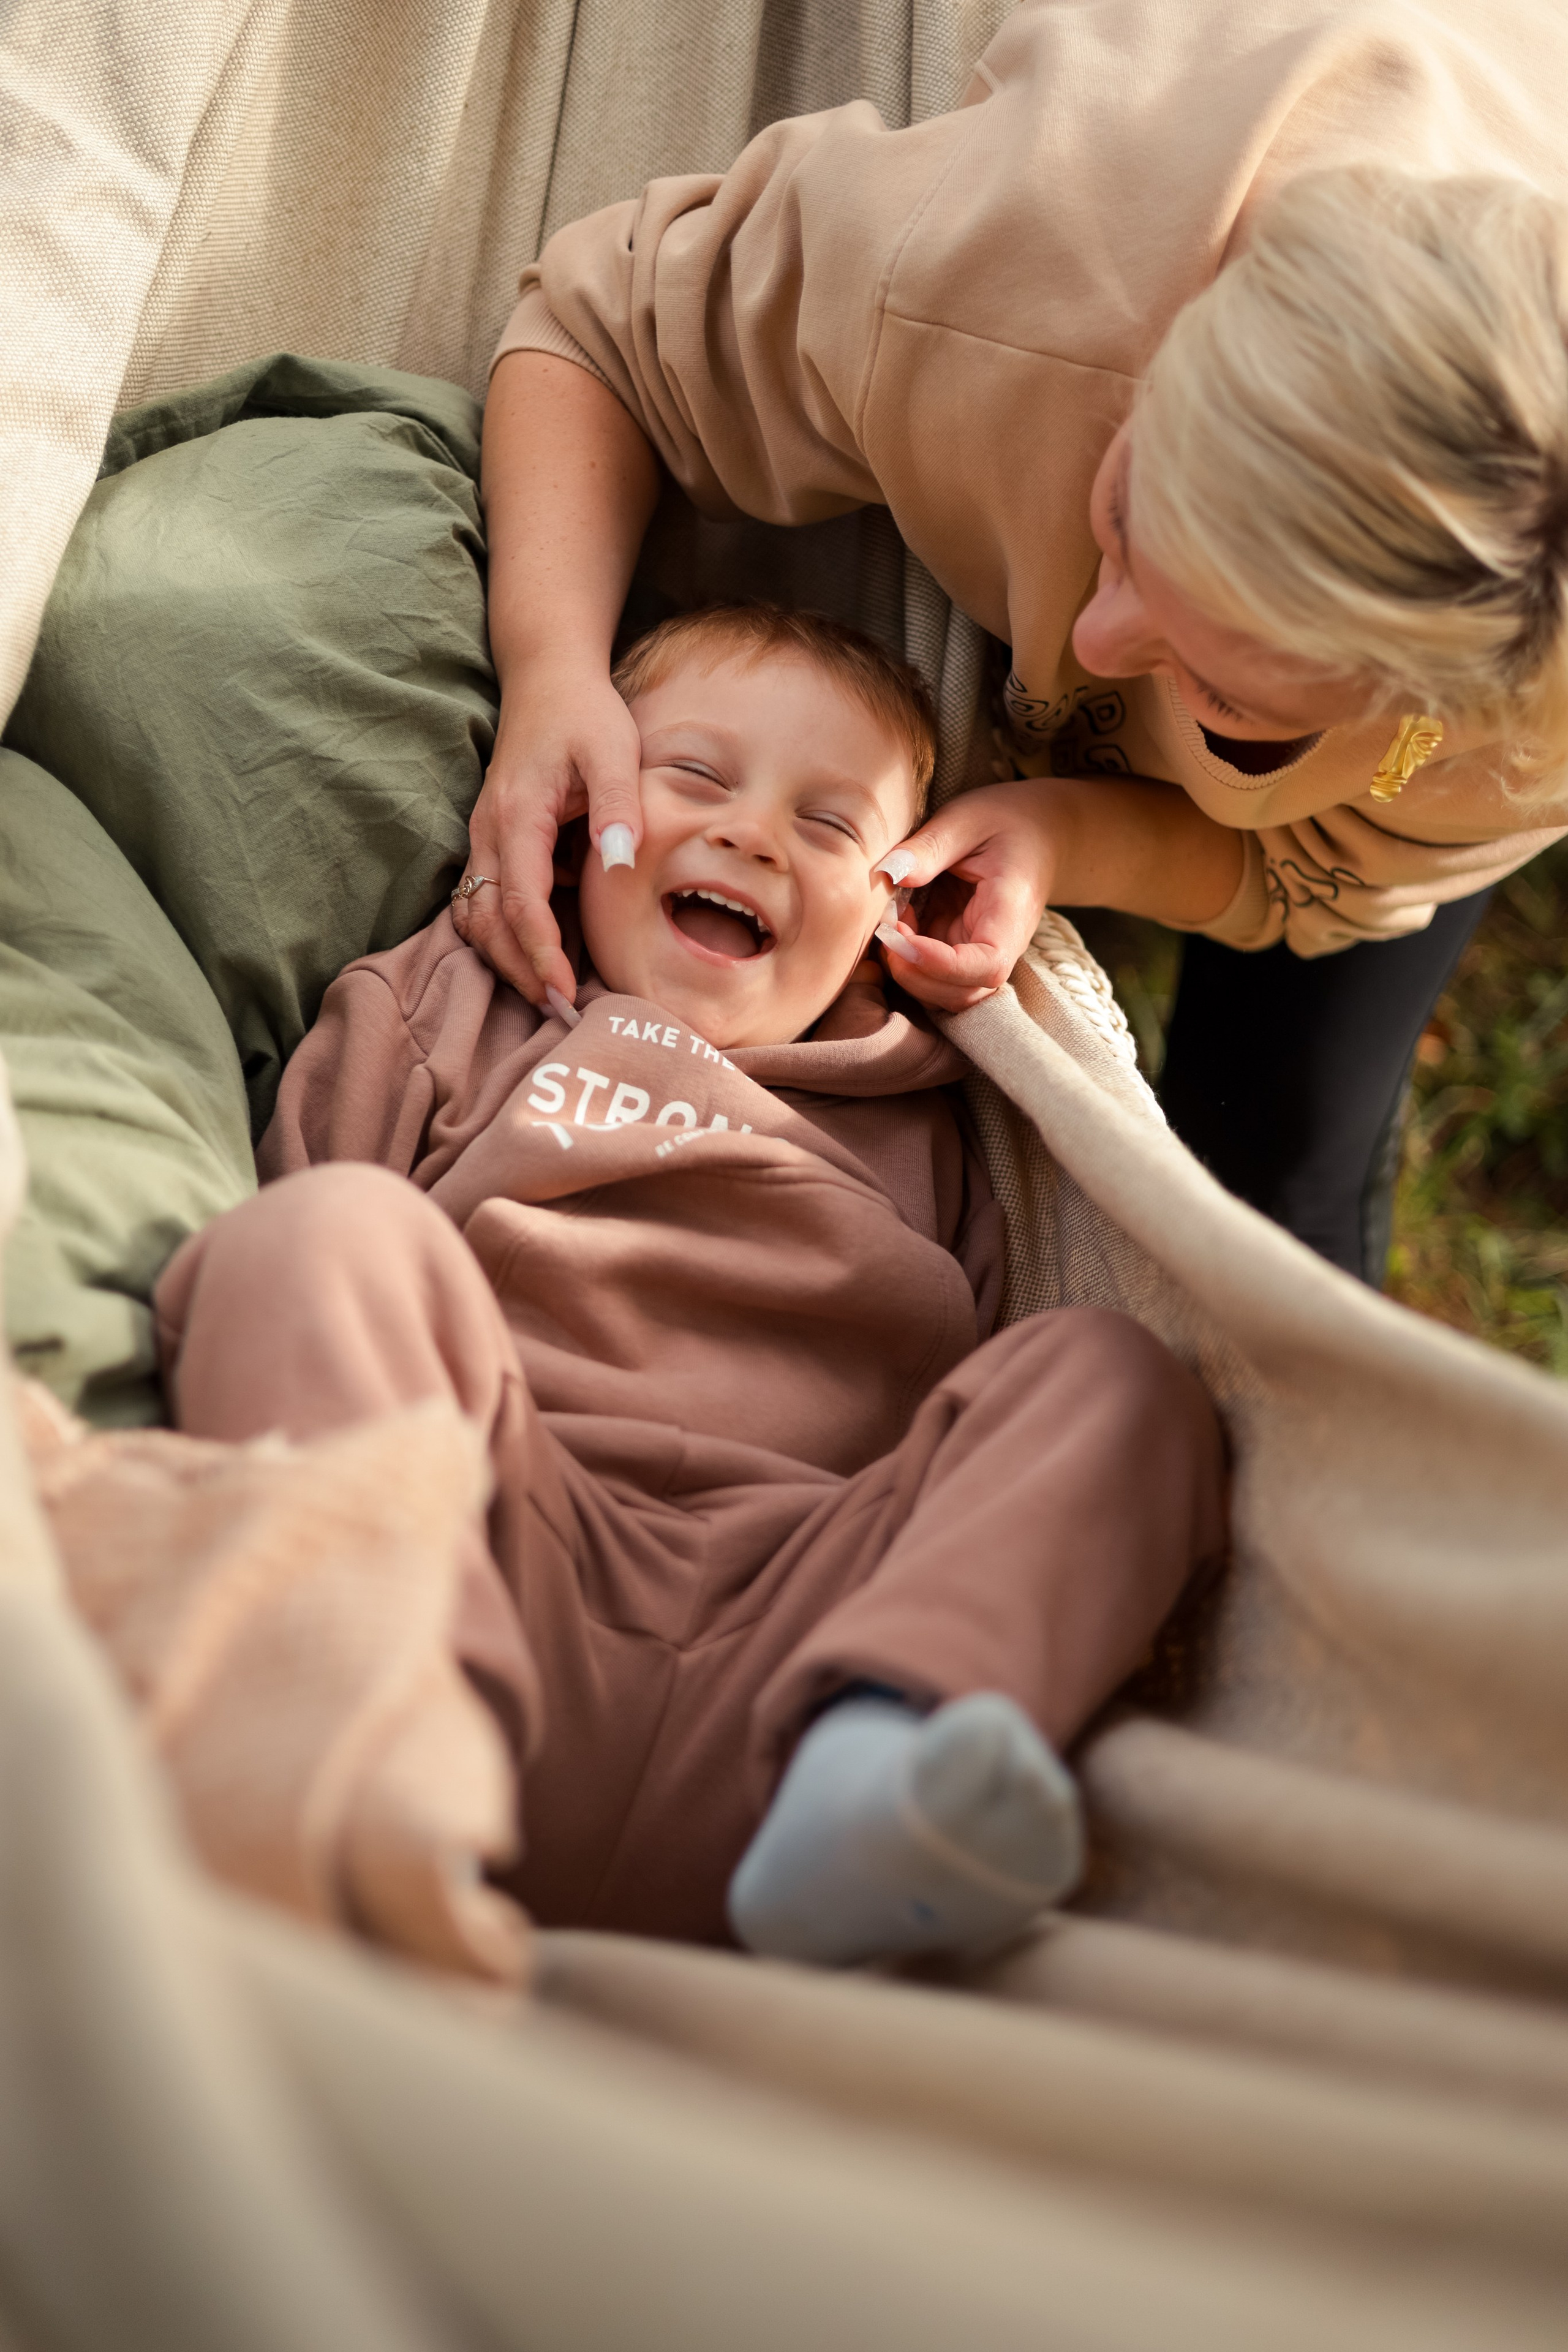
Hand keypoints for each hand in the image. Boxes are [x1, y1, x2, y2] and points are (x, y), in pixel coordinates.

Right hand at [453, 657, 642, 1005]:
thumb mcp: (613, 748)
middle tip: (558, 1011)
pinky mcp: (491, 842)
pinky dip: (501, 936)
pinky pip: (481, 902)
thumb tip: (620, 860)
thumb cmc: (584, 713)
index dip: (539, 950)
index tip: (563, 989)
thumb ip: (617, 805)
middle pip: (486, 920)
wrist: (546, 678)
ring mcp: (483, 838)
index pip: (518, 900)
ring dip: (504, 959)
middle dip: (519, 970)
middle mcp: (488, 832)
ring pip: (474, 917)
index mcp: (517, 814)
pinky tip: (540, 955)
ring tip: (547, 994)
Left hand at [872, 779, 1061, 1012]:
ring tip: (889, 924)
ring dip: (908, 971)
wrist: (1039, 832)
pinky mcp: (960, 950)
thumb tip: (890, 874)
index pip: (986, 966)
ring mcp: (979, 953)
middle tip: (884, 929)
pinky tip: (896, 925)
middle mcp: (1000, 946)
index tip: (902, 939)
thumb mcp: (967, 818)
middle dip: (914, 973)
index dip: (941, 965)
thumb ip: (930, 846)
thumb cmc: (1008, 821)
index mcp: (1011, 914)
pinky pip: (932, 975)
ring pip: (945, 993)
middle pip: (961, 993)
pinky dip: (907, 961)